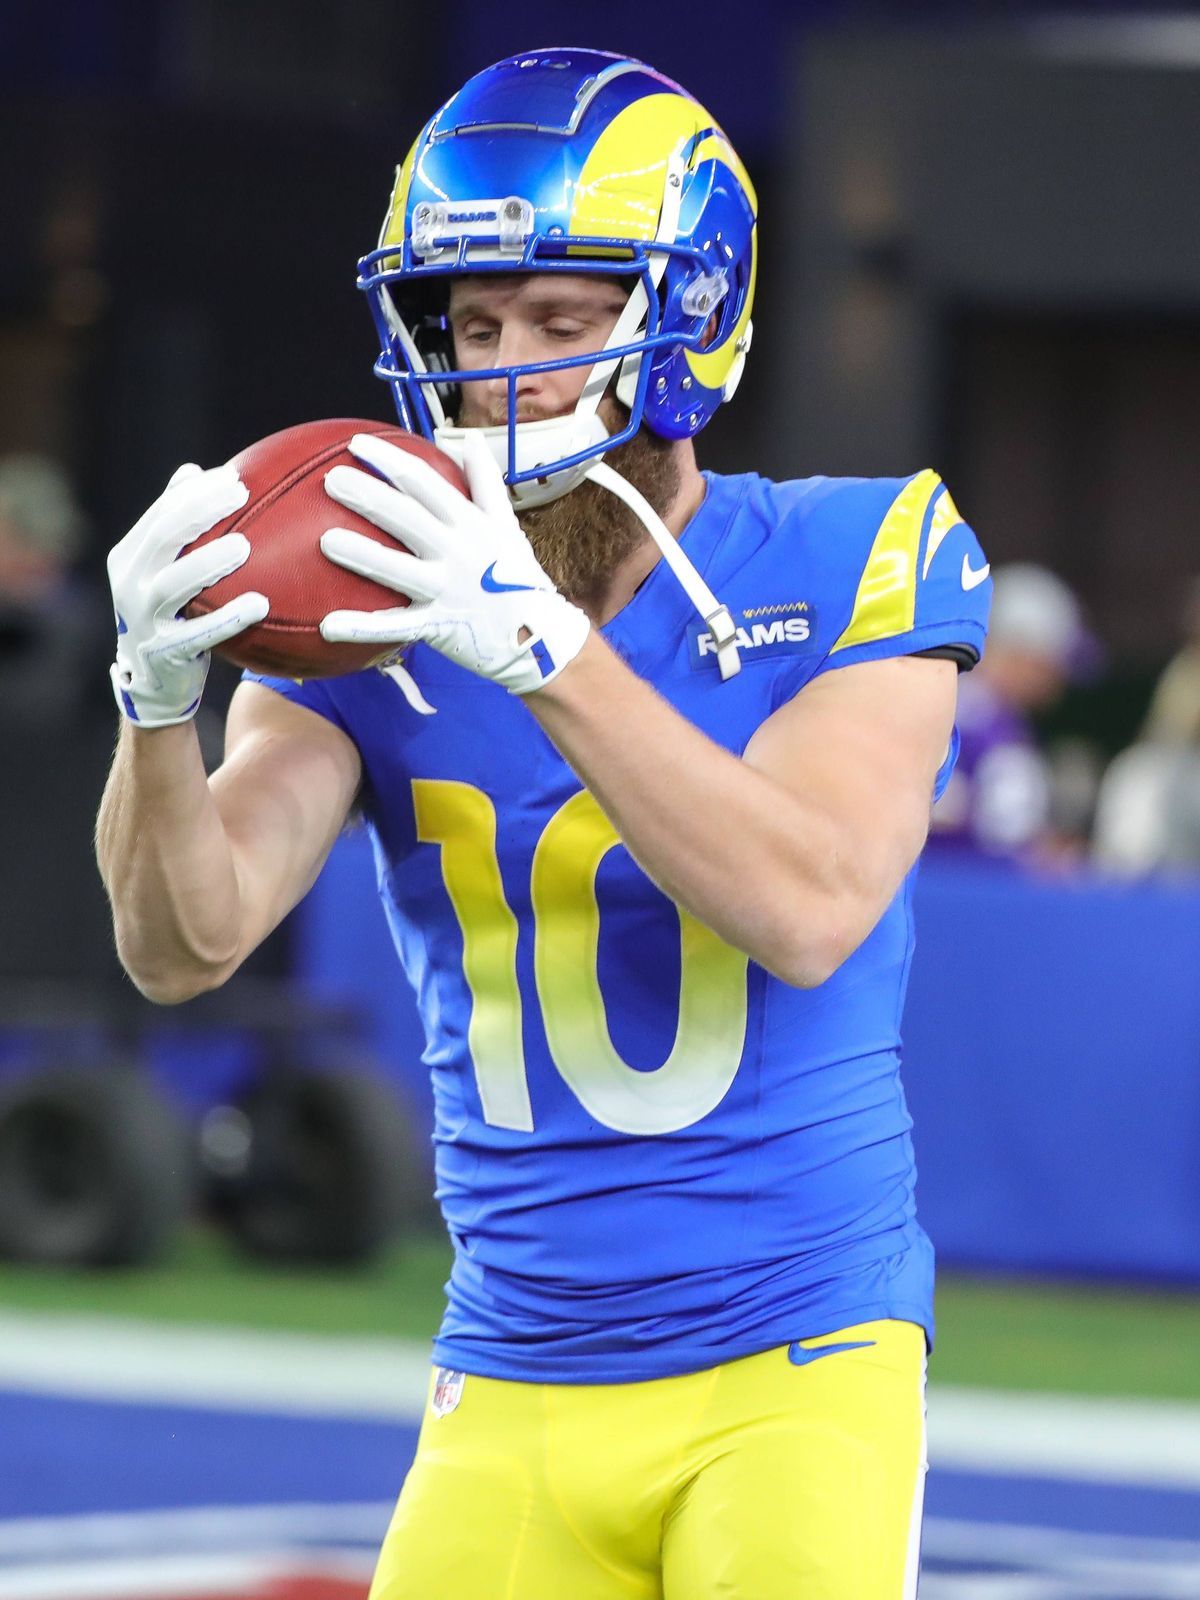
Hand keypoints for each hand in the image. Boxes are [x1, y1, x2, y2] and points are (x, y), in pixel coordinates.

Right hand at [107, 462, 267, 726]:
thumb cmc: (170, 616)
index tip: (232, 476)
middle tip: (241, 494)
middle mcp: (130, 584)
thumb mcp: (165, 571)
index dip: (194, 493)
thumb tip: (194, 471)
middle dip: (200, 512)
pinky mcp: (164, 652)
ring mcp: (143, 620)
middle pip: (163, 538)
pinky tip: (260, 605)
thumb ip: (176, 527)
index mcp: (129, 558)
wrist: (152, 684)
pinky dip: (228, 618)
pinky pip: (199, 633)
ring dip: (209, 563)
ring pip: (174, 584)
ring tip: (245, 546)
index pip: (161, 514)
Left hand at [319, 433, 589, 694]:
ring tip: (325, 541)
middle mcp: (458, 552)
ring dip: (361, 555)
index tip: (357, 445)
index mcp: (471, 523)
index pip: (425, 482)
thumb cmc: (517, 578)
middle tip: (330, 480)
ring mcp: (447, 590)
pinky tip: (328, 625)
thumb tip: (469, 439)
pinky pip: (395, 627)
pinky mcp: (439, 626)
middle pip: (406, 517)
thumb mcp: (507, 525)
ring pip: (398, 569)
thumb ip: (485, 482)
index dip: (390, 461)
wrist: (542, 638)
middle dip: (368, 496)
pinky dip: (362, 628)